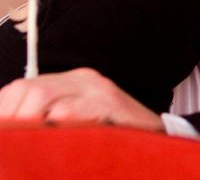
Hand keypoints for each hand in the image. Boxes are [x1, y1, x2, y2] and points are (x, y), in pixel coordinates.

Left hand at [0, 68, 162, 130]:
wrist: (159, 137)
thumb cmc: (113, 136)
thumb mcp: (76, 124)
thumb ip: (47, 121)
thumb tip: (10, 131)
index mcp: (70, 82)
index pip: (22, 87)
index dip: (3, 110)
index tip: (1, 135)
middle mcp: (82, 79)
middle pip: (30, 88)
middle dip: (10, 118)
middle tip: (8, 143)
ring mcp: (97, 88)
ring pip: (44, 96)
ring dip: (26, 123)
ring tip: (24, 144)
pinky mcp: (110, 103)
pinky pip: (71, 110)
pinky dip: (54, 126)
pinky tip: (52, 140)